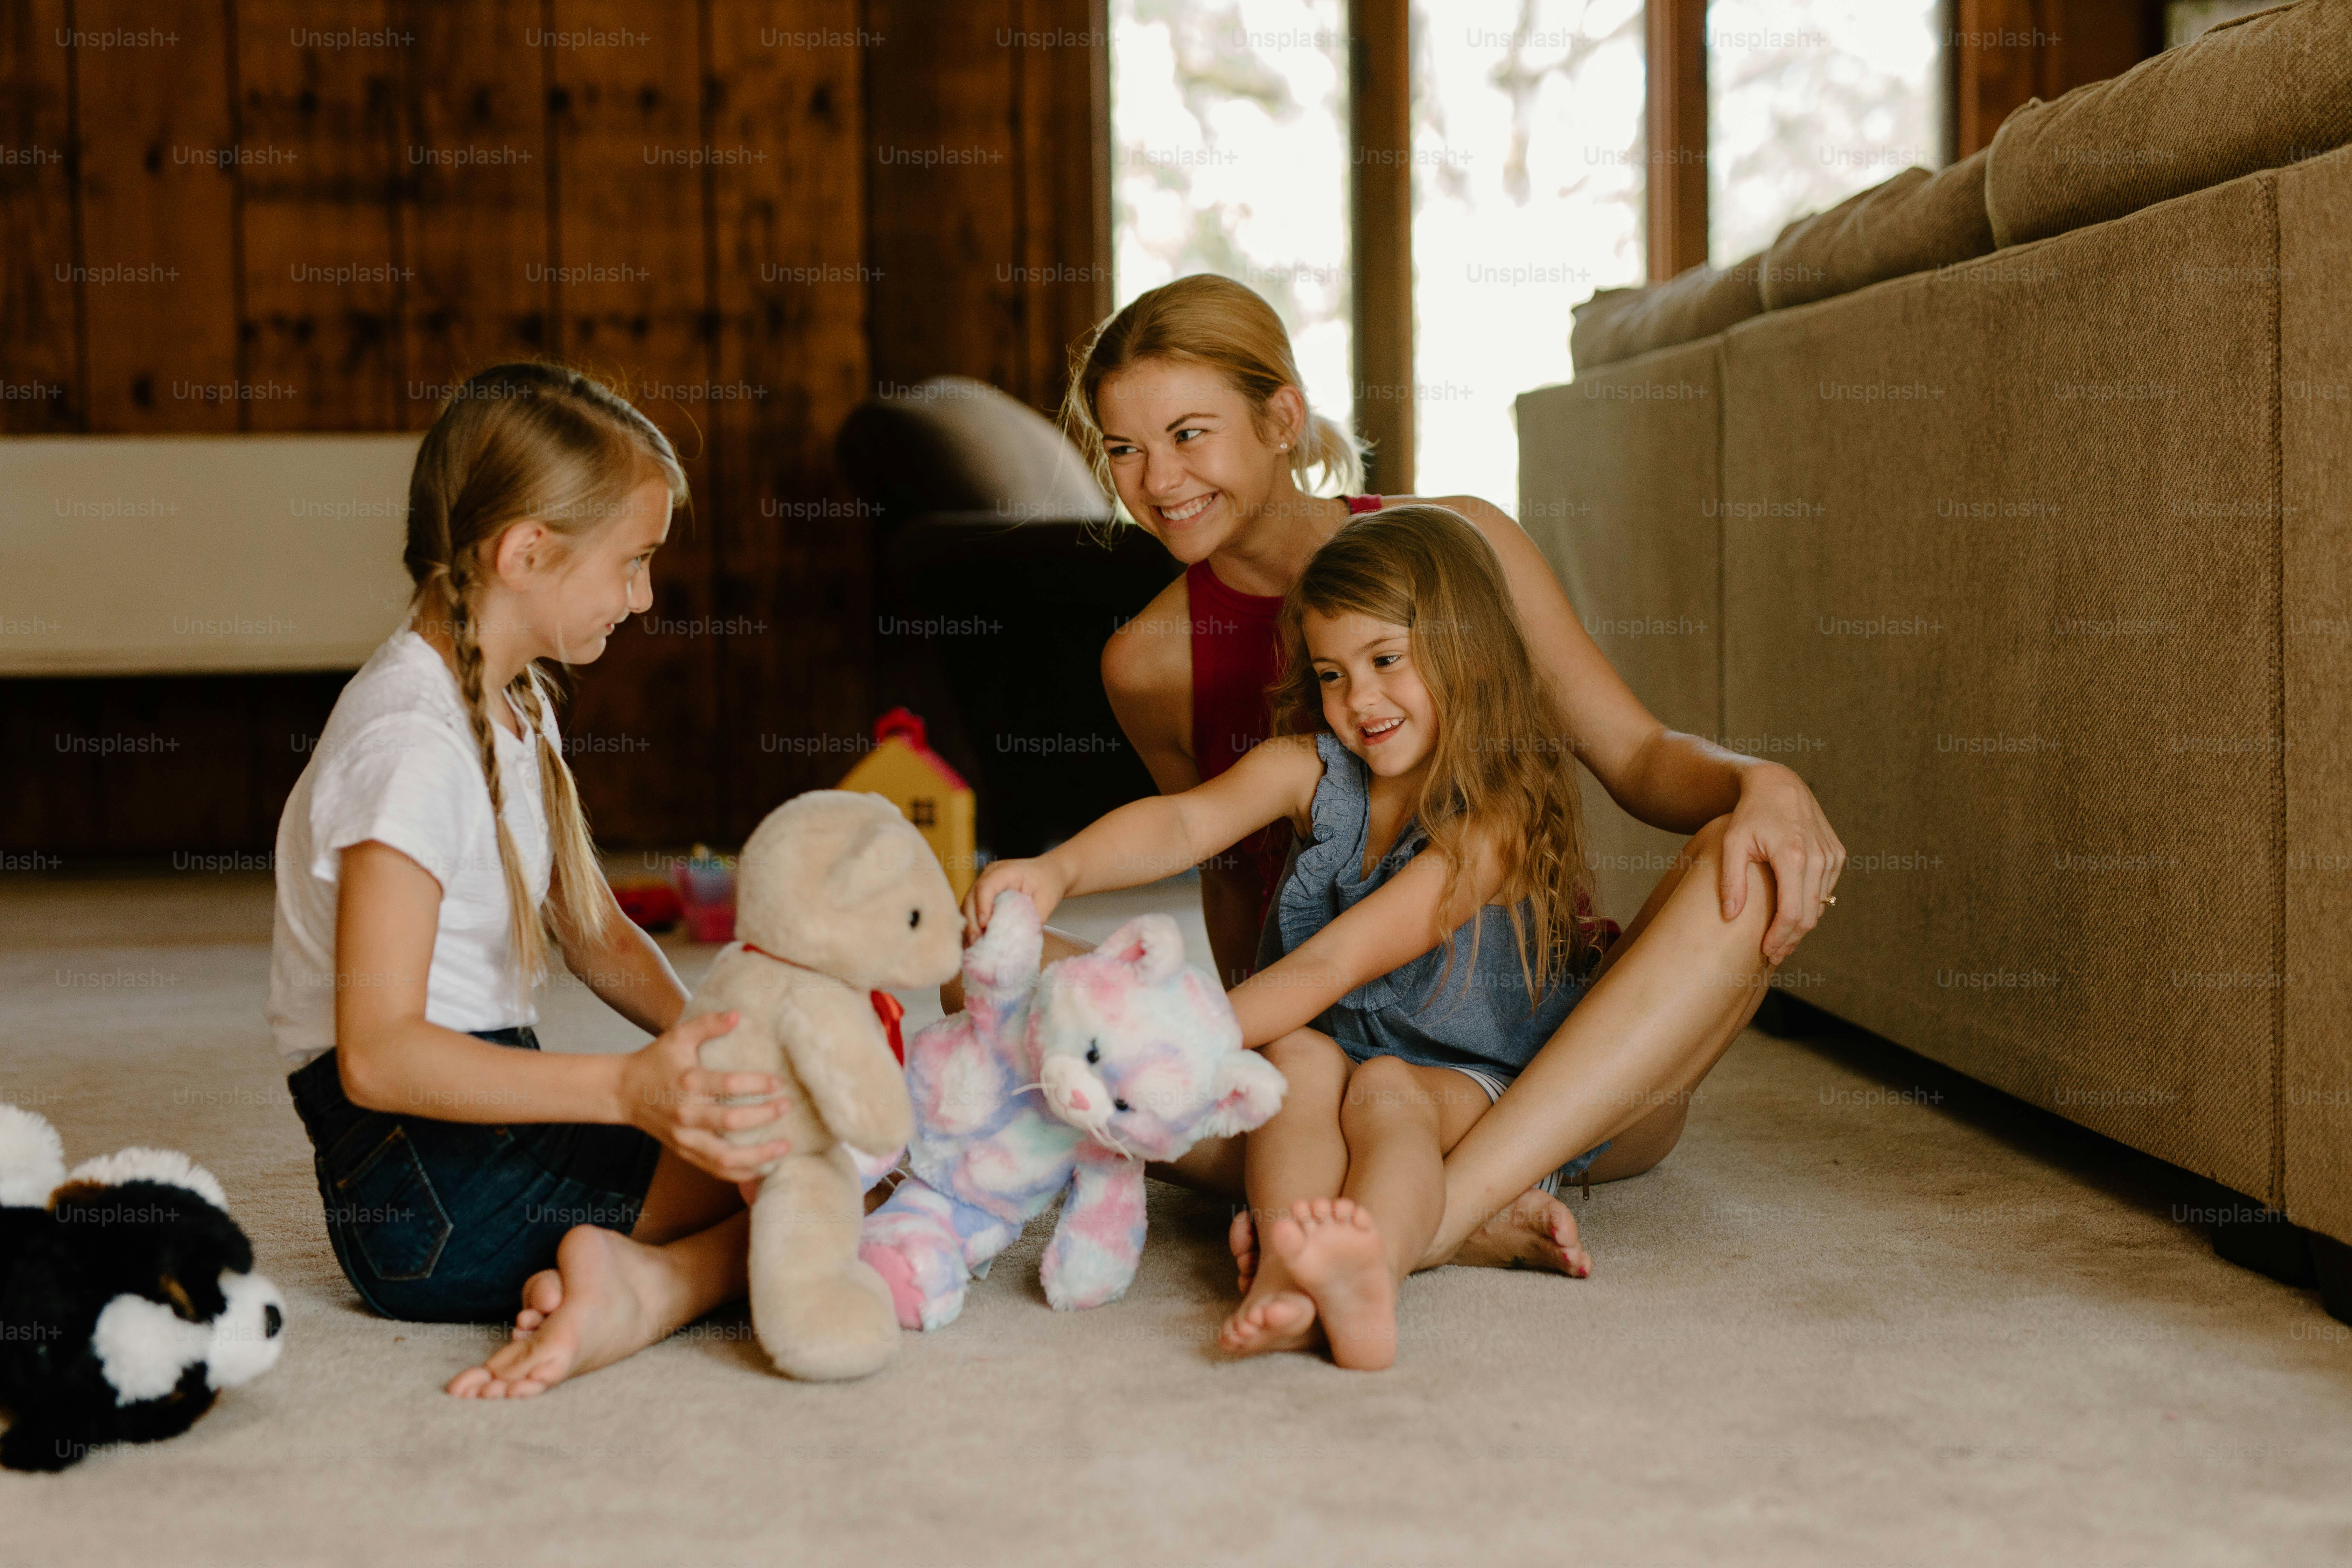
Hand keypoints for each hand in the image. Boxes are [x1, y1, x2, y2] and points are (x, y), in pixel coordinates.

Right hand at [616, 1010, 793, 1183]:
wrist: (623, 1091)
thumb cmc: (656, 1060)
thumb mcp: (678, 1036)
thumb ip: (707, 1024)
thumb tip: (737, 1014)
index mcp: (688, 1083)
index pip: (729, 1086)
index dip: (757, 1085)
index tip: (779, 1083)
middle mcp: (687, 1114)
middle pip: (731, 1122)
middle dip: (764, 1116)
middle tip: (786, 1107)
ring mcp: (685, 1138)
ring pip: (725, 1157)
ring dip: (758, 1156)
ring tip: (785, 1147)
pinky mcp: (684, 1153)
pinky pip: (715, 1170)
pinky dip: (741, 1173)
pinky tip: (763, 1168)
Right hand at [961, 856, 1068, 941]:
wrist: (1050, 872)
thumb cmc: (1048, 881)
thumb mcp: (1047, 900)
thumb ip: (1034, 919)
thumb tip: (1020, 940)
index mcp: (1006, 871)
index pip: (986, 886)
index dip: (982, 906)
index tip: (984, 925)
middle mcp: (990, 875)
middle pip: (972, 896)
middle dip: (972, 920)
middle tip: (976, 941)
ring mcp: (984, 883)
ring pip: (968, 903)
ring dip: (969, 924)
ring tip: (972, 944)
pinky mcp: (984, 894)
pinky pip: (973, 908)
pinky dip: (972, 923)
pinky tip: (972, 940)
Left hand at [1717, 762, 1845, 963]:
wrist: (1778, 785)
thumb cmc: (1750, 814)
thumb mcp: (1732, 843)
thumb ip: (1731, 880)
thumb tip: (1730, 916)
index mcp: (1792, 856)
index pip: (1792, 913)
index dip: (1780, 937)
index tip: (1767, 952)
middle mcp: (1818, 857)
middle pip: (1810, 915)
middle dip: (1792, 939)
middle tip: (1774, 954)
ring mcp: (1832, 856)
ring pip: (1820, 906)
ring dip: (1802, 925)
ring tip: (1780, 937)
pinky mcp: (1837, 854)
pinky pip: (1827, 890)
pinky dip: (1811, 905)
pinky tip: (1793, 912)